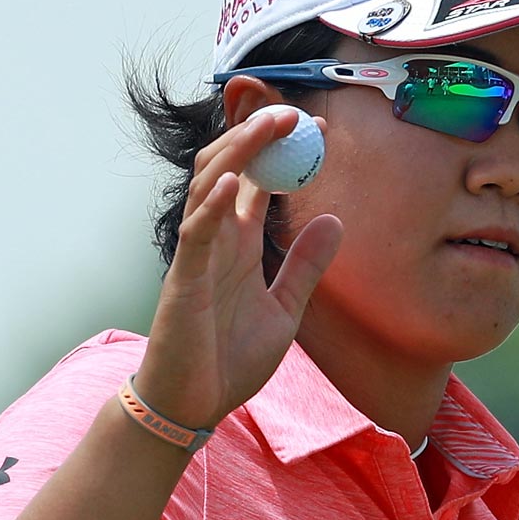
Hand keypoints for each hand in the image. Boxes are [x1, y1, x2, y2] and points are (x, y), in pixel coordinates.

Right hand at [135, 106, 344, 427]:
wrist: (194, 405)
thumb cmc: (229, 360)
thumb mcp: (286, 310)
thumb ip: (306, 266)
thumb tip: (335, 219)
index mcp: (239, 244)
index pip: (260, 181)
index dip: (285, 150)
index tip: (319, 127)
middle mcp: (216, 240)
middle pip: (230, 169)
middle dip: (261, 137)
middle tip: (297, 114)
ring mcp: (197, 256)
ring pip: (207, 186)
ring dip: (237, 154)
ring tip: (267, 125)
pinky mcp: (183, 280)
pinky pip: (194, 234)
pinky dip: (209, 206)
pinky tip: (229, 183)